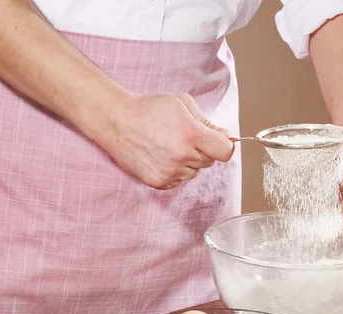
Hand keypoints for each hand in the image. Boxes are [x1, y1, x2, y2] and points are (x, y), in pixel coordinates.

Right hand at [100, 92, 233, 189]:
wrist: (117, 120)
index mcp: (191, 134)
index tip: (218, 140)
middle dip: (203, 150)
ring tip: (170, 145)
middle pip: (210, 162)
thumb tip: (225, 136)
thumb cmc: (150, 109)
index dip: (224, 145)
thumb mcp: (183, 104)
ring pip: (195, 172)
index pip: (225, 151)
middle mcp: (181, 155)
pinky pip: (179, 181)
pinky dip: (176, 171)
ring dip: (189, 161)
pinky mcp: (158, 181)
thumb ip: (207, 121)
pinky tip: (162, 156)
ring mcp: (169, 171)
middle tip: (185, 137)